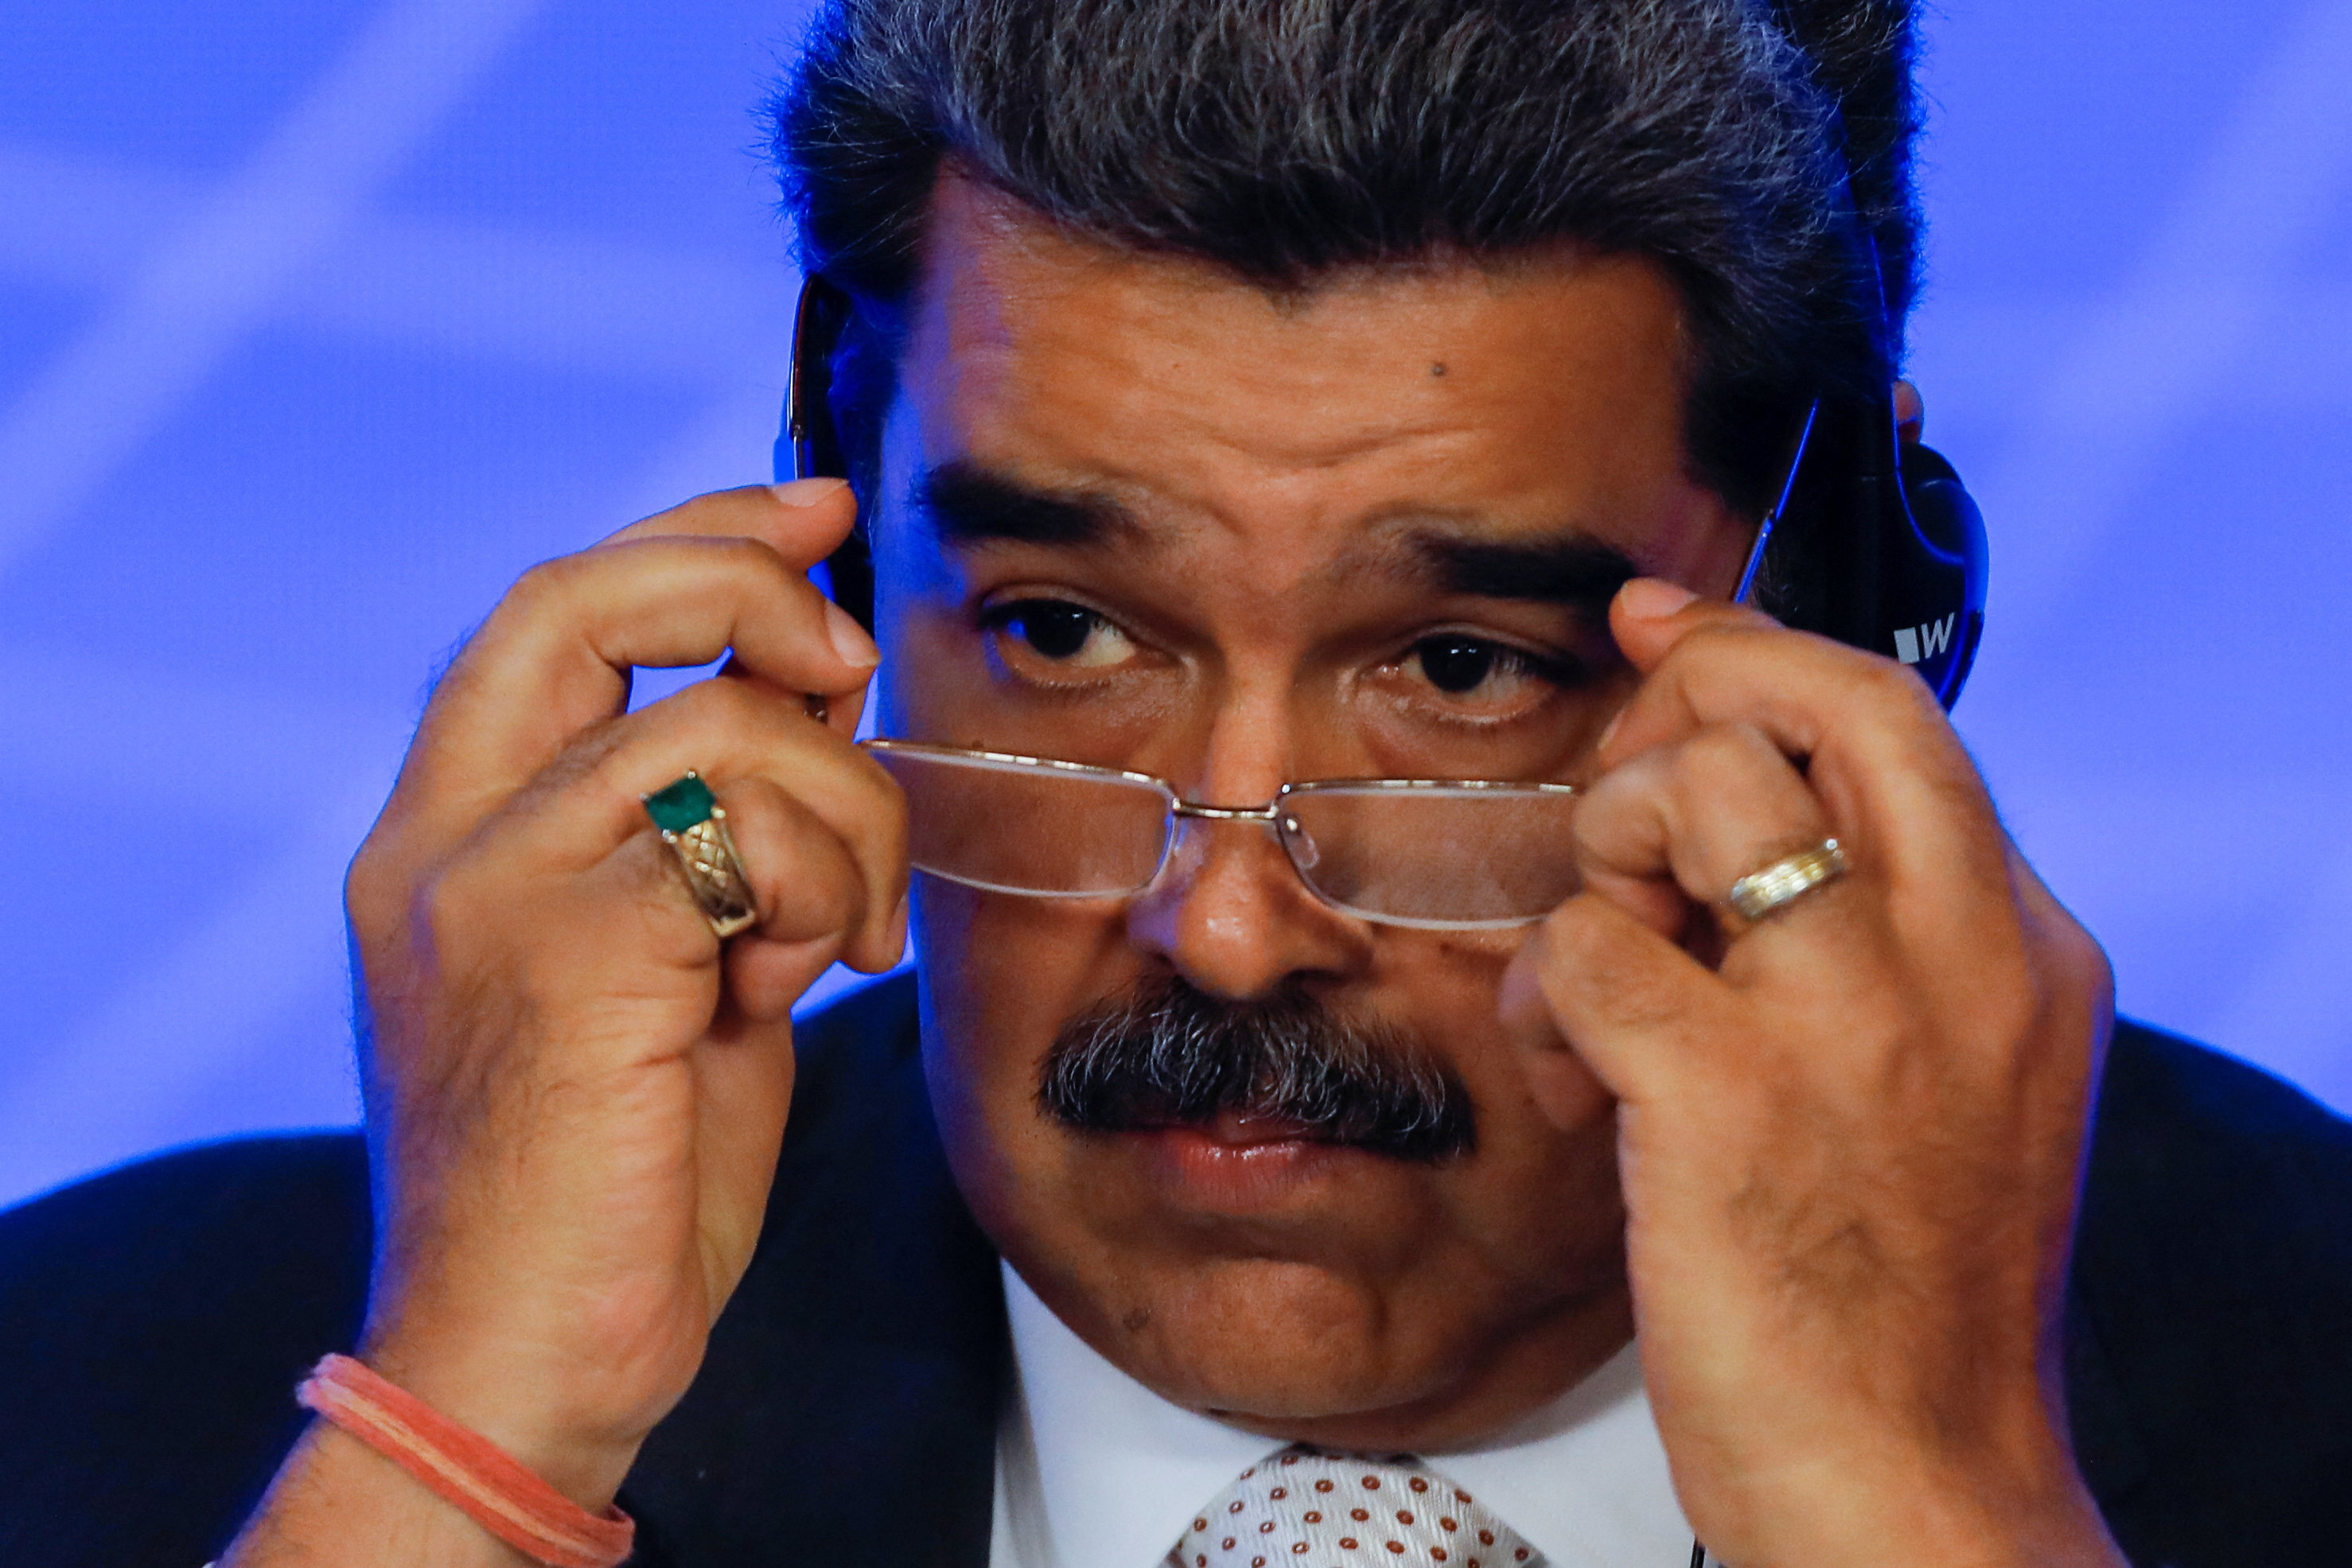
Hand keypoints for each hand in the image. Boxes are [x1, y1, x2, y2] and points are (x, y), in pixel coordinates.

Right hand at [337, 479, 904, 1505]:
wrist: (532, 1355)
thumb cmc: (613, 1177)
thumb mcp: (668, 965)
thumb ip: (706, 833)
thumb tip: (811, 695)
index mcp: (452, 834)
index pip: (555, 613)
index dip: (694, 535)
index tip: (814, 510)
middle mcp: (442, 838)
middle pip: (582, 595)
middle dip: (744, 577)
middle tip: (848, 647)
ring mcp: (487, 886)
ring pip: (716, 718)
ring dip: (837, 810)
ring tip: (836, 931)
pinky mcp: (563, 948)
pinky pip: (747, 826)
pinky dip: (818, 885)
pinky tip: (798, 978)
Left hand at [1500, 581, 2124, 1567]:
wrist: (1913, 1480)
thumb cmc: (1904, 1297)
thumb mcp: (1957, 1089)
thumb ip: (1885, 947)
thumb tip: (1739, 822)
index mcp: (2023, 949)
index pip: (1899, 722)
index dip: (1763, 653)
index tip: (1669, 627)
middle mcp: (1960, 955)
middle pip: (1823, 704)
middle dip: (1696, 684)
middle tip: (1623, 772)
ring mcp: (1849, 1018)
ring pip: (1691, 796)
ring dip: (1607, 858)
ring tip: (1604, 969)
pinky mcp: (1728, 1093)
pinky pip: (1588, 945)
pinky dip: (1548, 994)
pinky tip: (1576, 1077)